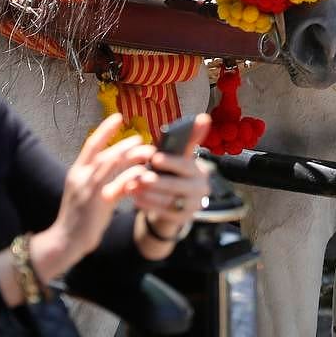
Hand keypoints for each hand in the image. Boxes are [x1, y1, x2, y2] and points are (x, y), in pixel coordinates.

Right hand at [32, 115, 156, 278]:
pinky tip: (144, 173)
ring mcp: (88, 190)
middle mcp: (80, 178)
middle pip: (105, 153)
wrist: (66, 241)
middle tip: (142, 138)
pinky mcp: (98, 204)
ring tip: (148, 151)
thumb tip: (122, 164)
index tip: (118, 116)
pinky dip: (131, 177)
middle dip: (125, 144)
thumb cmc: (79, 217)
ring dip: (131, 156)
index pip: (91, 145)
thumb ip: (100, 178)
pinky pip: (117, 186)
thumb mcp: (86, 192)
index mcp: (76, 172)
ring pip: (111, 166)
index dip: (105, 130)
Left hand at [132, 113, 211, 238]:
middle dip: (157, 181)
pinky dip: (148, 205)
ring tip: (132, 187)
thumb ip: (189, 140)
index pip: (187, 165)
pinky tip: (136, 199)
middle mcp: (201, 189)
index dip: (171, 162)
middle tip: (139, 177)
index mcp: (200, 170)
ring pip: (169, 200)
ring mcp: (193, 206)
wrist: (179, 200)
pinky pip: (163, 213)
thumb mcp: (181, 157)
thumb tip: (203, 117)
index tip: (154, 158)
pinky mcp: (182, 219)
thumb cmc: (175, 173)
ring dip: (149, 194)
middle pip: (177, 186)